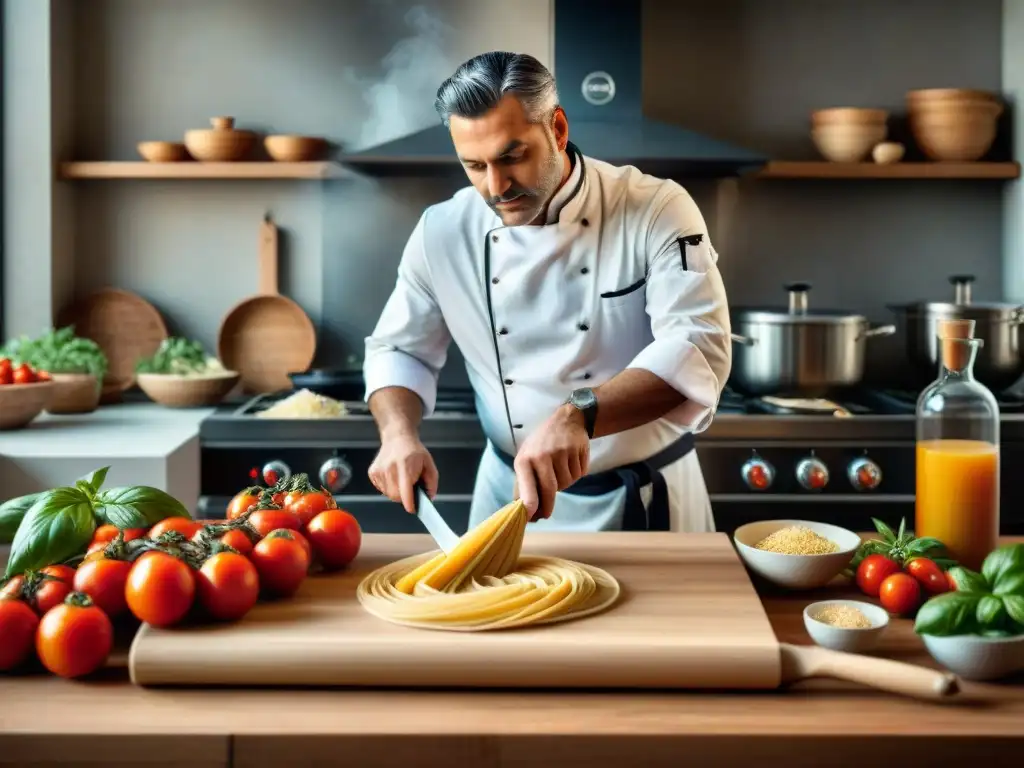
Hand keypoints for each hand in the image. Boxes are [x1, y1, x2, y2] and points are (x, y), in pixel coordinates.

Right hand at [368, 429, 438, 513]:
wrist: (397, 438)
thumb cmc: (414, 451)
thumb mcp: (429, 464)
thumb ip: (432, 482)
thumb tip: (429, 497)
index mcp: (405, 467)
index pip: (405, 492)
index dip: (410, 504)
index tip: (413, 509)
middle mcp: (390, 469)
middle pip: (396, 496)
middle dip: (404, 497)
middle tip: (410, 487)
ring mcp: (379, 471)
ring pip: (388, 494)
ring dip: (396, 492)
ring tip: (401, 479)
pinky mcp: (372, 473)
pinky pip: (382, 489)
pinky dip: (389, 487)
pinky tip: (393, 476)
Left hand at [512, 404, 589, 520]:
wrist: (566, 420)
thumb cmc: (541, 445)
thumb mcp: (526, 458)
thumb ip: (525, 483)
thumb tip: (526, 511)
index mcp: (525, 458)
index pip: (528, 485)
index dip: (530, 503)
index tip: (531, 517)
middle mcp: (542, 455)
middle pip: (550, 489)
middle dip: (548, 504)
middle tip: (547, 514)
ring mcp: (561, 452)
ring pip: (566, 483)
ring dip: (564, 483)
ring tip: (559, 469)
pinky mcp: (577, 451)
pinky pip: (579, 474)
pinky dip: (576, 474)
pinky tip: (571, 462)